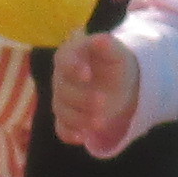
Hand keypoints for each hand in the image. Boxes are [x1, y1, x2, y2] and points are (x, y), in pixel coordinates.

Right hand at [51, 32, 140, 146]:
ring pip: (62, 111)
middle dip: (82, 98)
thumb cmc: (113, 63)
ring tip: (101, 123)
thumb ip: (107, 45)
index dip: (73, 68)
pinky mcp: (66, 119)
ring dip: (80, 119)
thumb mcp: (116, 52)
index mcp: (69, 56)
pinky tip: (83, 137)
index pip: (63, 61)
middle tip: (103, 102)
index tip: (87, 74)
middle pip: (63, 90)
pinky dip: (70, 134)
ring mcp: (61, 100)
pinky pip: (61, 128)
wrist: (117, 84)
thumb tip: (101, 39)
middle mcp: (60, 79)